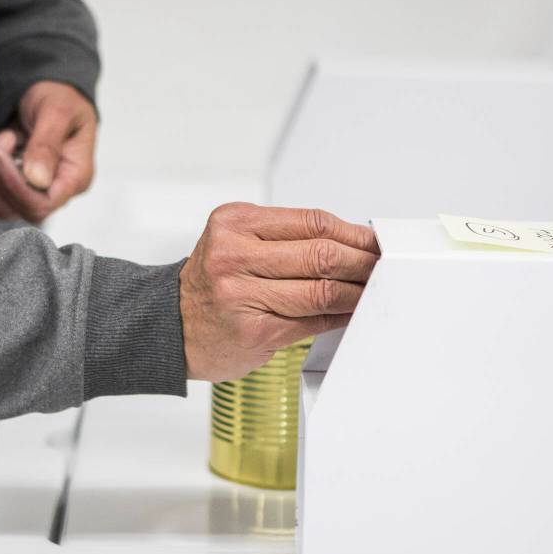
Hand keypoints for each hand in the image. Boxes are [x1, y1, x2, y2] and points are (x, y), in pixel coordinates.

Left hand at [0, 81, 96, 222]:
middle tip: (4, 137)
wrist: (46, 90)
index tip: (0, 153)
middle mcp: (53, 193)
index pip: (41, 205)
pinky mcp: (7, 189)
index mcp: (74, 179)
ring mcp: (29, 194)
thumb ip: (47, 145)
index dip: (13, 185)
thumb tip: (37, 180)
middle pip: (14, 209)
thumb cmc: (59, 98)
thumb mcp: (57, 111)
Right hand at [180, 203, 379, 381]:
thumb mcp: (235, 241)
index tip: (374, 241)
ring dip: (356, 292)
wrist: (169, 324)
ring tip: (371, 290)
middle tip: (382, 266)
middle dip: (362, 262)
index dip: (352, 232)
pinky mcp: (253, 331)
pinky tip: (349, 312)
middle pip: (321, 254)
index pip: (311, 222)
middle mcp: (233, 256)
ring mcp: (241, 295)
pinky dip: (338, 317)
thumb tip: (351, 242)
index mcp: (233, 224)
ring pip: (321, 291)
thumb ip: (285, 237)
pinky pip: (312, 322)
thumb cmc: (211, 283)